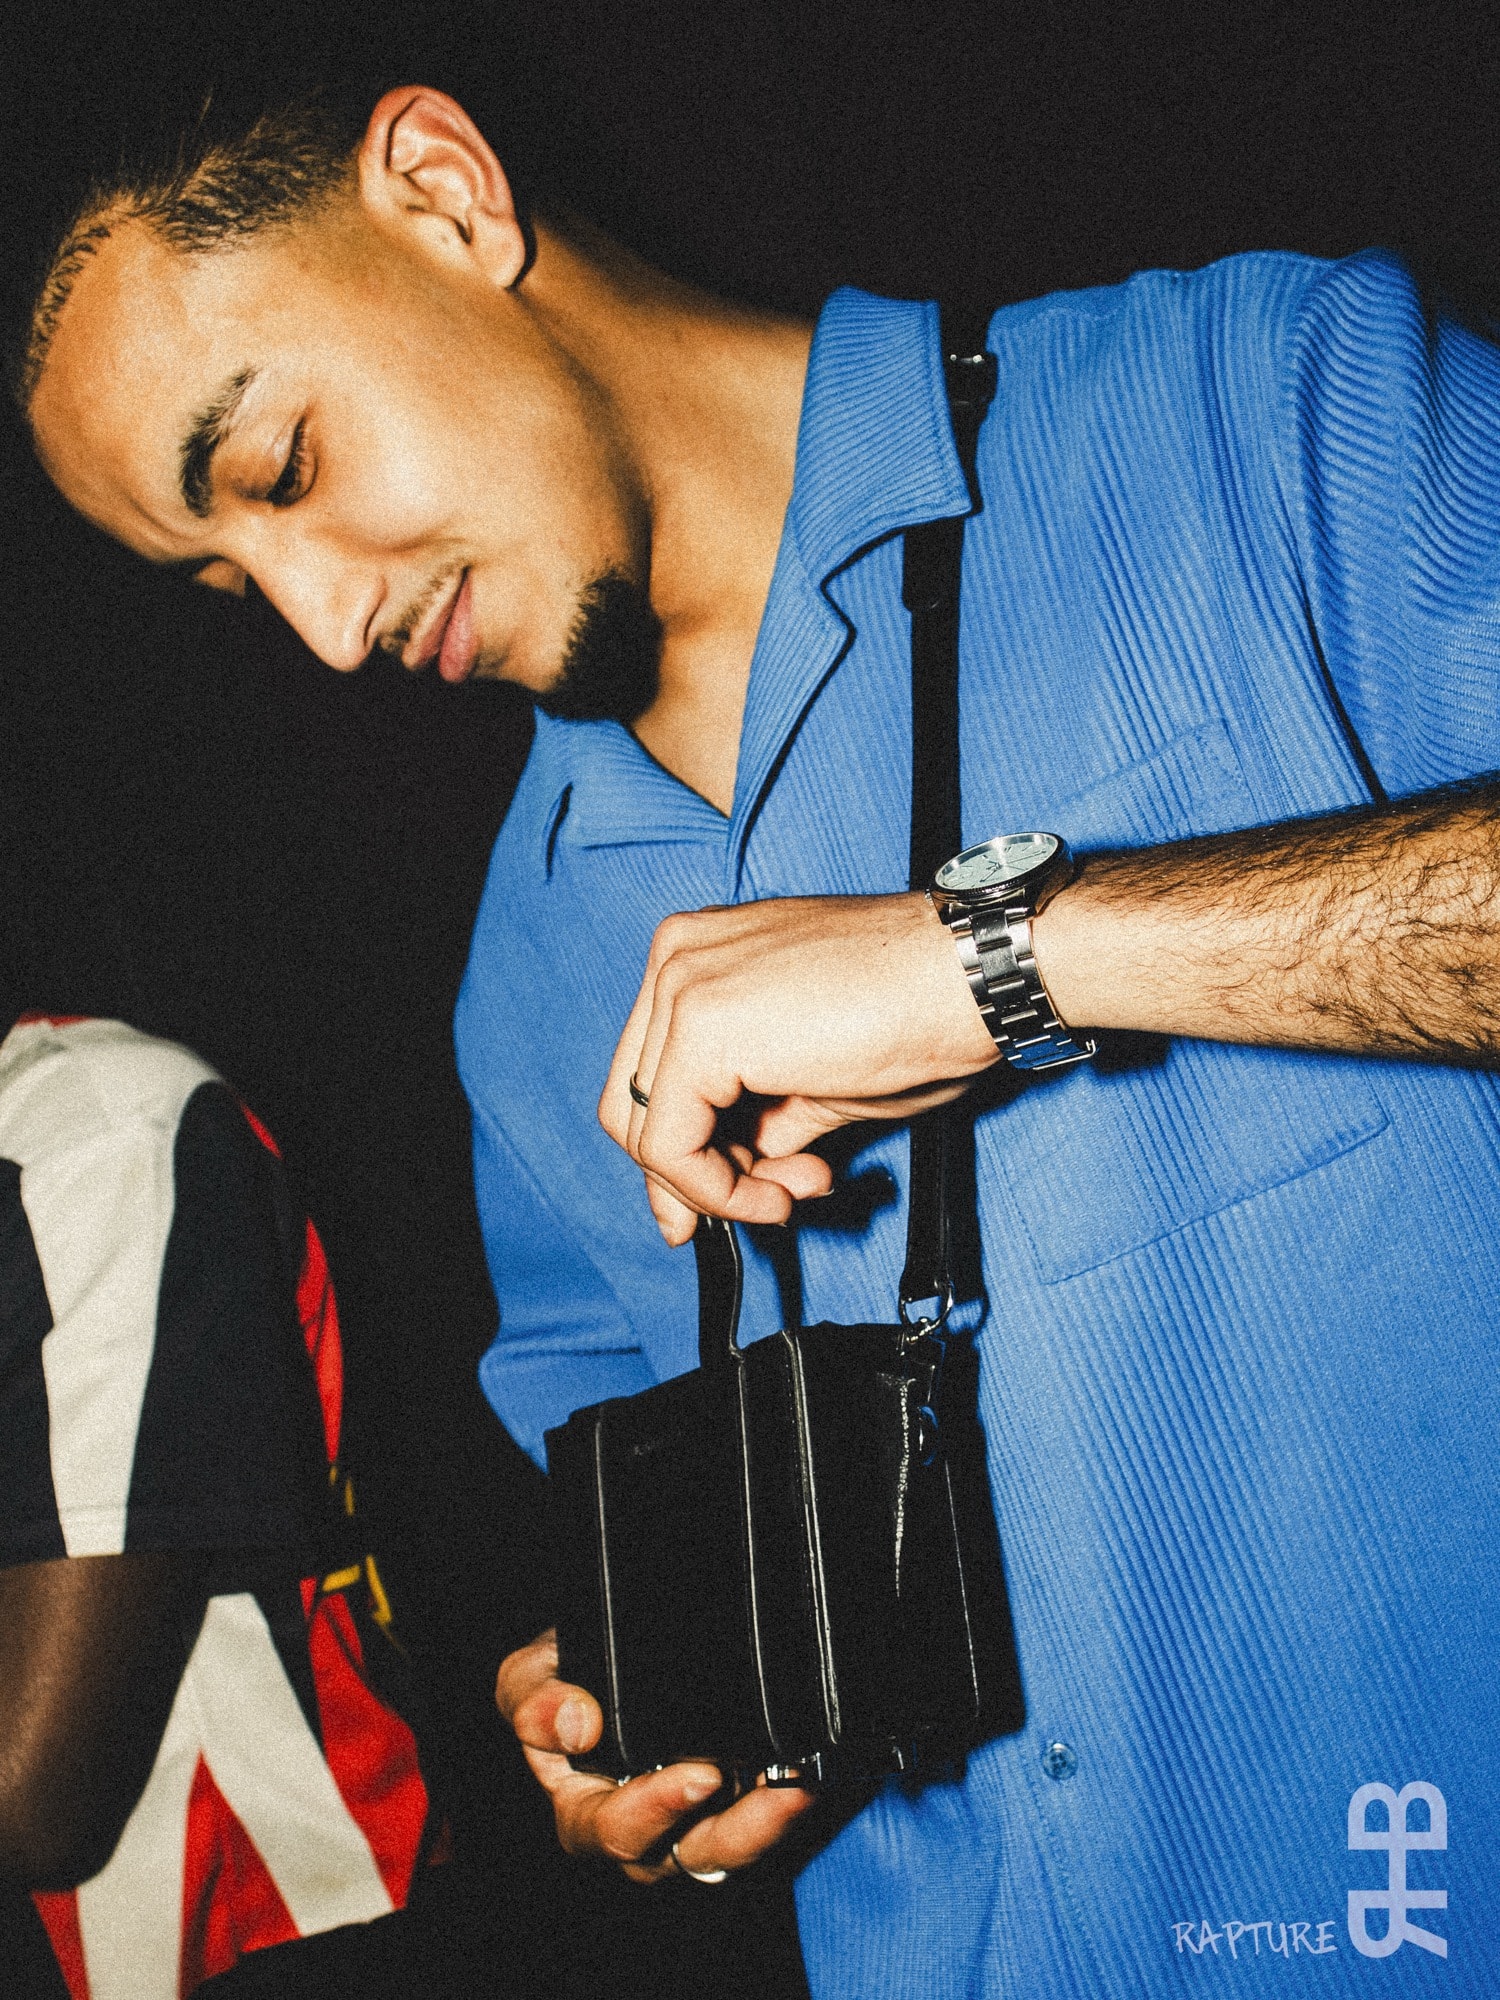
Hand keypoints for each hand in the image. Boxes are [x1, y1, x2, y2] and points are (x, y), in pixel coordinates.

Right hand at [495, 1630, 815, 1882]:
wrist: (618, 1652)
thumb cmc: (567, 1674)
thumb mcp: (533, 1674)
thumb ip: (535, 1696)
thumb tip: (576, 1724)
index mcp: (589, 1815)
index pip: (619, 1833)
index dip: (658, 1810)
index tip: (701, 1775)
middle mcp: (652, 1833)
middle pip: (697, 1855)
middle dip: (741, 1827)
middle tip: (781, 1788)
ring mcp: (702, 1823)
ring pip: (745, 1845)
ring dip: (779, 1819)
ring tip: (808, 1783)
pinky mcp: (744, 1805)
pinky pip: (772, 1817)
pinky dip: (793, 1797)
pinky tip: (814, 1767)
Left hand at [599, 893, 996, 1243]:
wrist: (969, 977)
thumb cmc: (917, 1010)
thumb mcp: (812, 1080)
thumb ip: (752, 1124)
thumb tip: (711, 1190)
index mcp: (700, 954)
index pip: (652, 1072)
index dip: (685, 1151)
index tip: (736, 1193)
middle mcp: (677, 956)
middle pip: (635, 1100)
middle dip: (698, 1174)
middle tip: (771, 1200)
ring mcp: (681, 984)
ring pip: (644, 1130)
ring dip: (718, 1187)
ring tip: (794, 1191)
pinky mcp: (698, 1027)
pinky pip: (669, 1145)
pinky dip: (717, 1190)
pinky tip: (779, 1193)